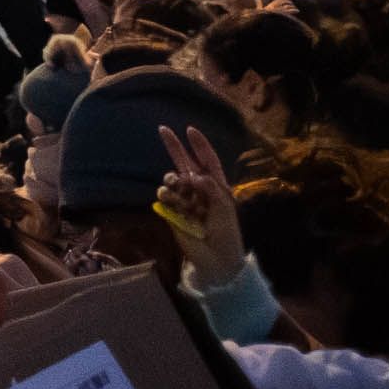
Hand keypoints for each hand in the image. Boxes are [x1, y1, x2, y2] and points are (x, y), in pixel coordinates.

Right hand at [154, 122, 245, 287]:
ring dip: (173, 180)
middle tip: (162, 129)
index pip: (207, 161)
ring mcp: (184, 199)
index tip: (190, 130)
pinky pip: (164, 194)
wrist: (215, 258)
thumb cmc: (226, 233)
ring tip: (179, 193)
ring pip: (172, 178)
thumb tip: (193, 175)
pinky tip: (176, 207)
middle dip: (174, 147)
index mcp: (216, 187)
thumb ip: (211, 188)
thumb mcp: (225, 208)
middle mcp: (198, 190)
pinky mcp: (171, 211)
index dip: (199, 145)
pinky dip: (168, 197)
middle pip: (185, 163)